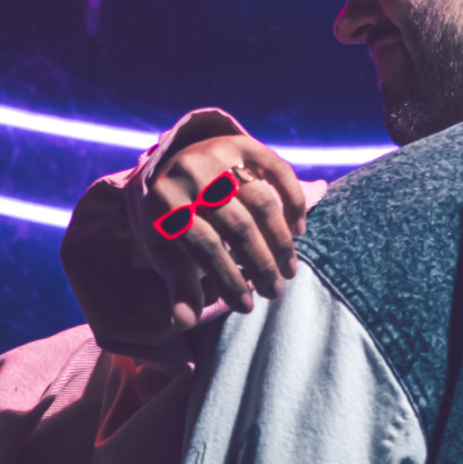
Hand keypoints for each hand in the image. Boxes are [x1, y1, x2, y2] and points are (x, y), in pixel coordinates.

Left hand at [62, 135, 308, 359]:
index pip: (203, 245)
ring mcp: (219, 153)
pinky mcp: (245, 143)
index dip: (227, 278)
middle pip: (236, 225)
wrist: (174, 169)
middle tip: (274, 292)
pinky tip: (298, 232)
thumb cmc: (172, 222)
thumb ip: (179, 284)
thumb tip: (184, 321)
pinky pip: (279, 171)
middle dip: (260, 264)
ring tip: (289, 270)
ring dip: (280, 240)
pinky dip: (293, 202)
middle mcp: (191, 172)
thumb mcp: (167, 252)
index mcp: (164, 202)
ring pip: (262, 201)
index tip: (246, 306)